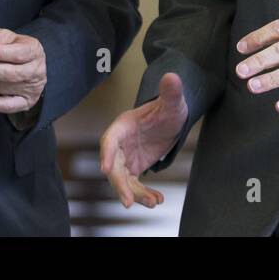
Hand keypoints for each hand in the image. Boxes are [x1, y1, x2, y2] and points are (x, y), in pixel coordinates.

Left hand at [0, 28, 45, 113]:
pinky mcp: (25, 103)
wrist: (28, 66)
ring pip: (4, 88)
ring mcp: (32, 89)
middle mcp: (36, 70)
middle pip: (10, 73)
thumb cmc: (14, 48)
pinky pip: (6, 106)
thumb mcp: (6, 38)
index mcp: (34, 51)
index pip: (16, 53)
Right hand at [98, 72, 188, 208]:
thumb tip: (172, 76)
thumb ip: (170, 92)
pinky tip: (158, 200)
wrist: (171, 119)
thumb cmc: (168, 109)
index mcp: (123, 125)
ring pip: (124, 179)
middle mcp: (120, 143)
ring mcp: (126, 157)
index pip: (110, 139)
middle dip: (119, 184)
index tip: (106, 170)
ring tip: (154, 203)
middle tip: (128, 202)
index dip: (107, 154)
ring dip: (136, 193)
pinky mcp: (134, 167)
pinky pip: (135, 184)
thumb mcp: (172, 103)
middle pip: (114, 166)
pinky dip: (144, 194)